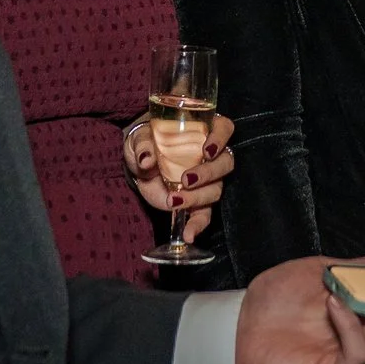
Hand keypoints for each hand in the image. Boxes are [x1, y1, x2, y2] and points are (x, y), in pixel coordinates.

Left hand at [124, 114, 235, 241]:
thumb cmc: (145, 140)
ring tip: (174, 201)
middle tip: (185, 180)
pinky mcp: (197, 201)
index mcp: (203, 130)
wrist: (139, 161)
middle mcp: (211, 155)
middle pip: (225, 163)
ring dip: (197, 197)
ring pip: (216, 189)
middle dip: (208, 173)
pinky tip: (188, 234)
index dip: (220, 139)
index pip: (224, 129)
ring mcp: (207, 180)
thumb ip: (144, 144)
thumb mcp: (140, 137)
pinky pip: (205, 214)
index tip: (206, 151)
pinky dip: (197, 225)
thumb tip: (146, 159)